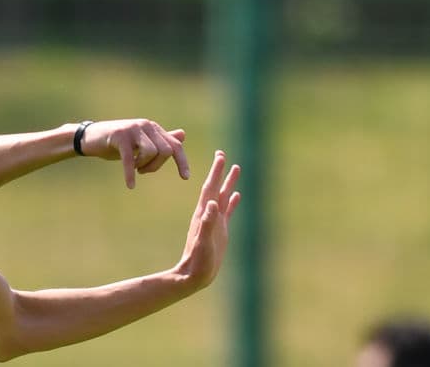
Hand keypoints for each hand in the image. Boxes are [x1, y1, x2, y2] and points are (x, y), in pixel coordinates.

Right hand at [78, 119, 190, 188]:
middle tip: (143, 170)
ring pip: (151, 152)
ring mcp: (133, 129)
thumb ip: (161, 139)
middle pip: (165, 151)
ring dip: (144, 166)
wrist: (91, 138)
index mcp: (153, 128)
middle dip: (156, 166)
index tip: (185, 177)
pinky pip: (130, 158)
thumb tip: (183, 134)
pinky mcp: (119, 136)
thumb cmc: (118, 143)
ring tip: (135, 168)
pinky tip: (130, 185)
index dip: (182, 162)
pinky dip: (130, 174)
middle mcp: (146, 125)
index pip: (175, 145)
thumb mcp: (141, 142)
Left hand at [174, 150, 240, 290]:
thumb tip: (212, 204)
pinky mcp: (221, 231)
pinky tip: (236, 195)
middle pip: (215, 187)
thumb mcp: (204, 242)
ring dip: (228, 182)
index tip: (220, 156)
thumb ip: (207, 224)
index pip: (210, 187)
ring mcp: (215, 221)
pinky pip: (227, 211)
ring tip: (236, 168)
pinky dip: (231, 201)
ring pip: (223, 196)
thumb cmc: (198, 260)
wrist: (193, 275)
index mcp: (203, 213)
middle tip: (223, 153)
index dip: (216, 172)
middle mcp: (208, 214)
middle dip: (220, 171)